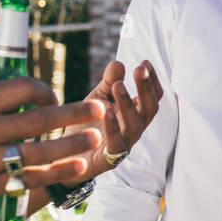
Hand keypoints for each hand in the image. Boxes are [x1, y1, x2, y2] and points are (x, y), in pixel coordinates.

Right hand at [0, 77, 103, 216]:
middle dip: (73, 113)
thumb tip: (17, 93)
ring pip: (39, 151)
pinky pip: (29, 178)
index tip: (52, 96)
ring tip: (95, 137)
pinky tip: (77, 168)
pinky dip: (56, 173)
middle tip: (100, 109)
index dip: (44, 89)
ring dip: (72, 144)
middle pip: (38, 119)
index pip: (20, 88)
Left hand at [71, 60, 163, 180]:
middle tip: (139, 69)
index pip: (153, 96)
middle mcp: (135, 127)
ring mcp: (125, 143)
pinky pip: (117, 143)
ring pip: (135, 124)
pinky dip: (113, 127)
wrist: (68, 156)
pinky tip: (106, 112)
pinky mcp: (111, 158)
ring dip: (128, 103)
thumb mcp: (97, 99)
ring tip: (117, 85)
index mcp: (135, 113)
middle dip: (146, 88)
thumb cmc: (88, 125)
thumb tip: (118, 62)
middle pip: (150, 108)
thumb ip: (108, 82)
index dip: (152, 80)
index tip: (145, 62)